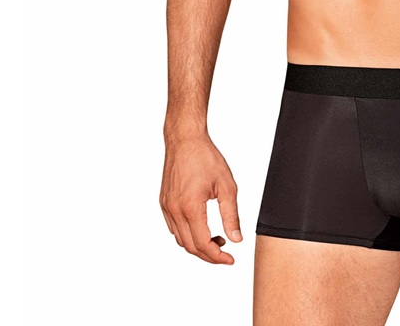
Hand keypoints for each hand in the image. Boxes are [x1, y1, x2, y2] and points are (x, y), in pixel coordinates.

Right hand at [160, 133, 241, 263]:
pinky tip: (201, 228)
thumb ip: (231, 215)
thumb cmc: (205, 157)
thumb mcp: (227, 186)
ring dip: (197, 246)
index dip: (217, 256)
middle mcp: (174, 210)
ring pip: (180, 239)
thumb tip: (236, 238)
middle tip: (225, 253)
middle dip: (209, 255)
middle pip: (190, 246)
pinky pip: (174, 228)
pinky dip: (187, 235)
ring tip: (217, 239)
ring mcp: (166, 207)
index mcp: (190, 207)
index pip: (202, 244)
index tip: (230, 259)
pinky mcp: (163, 203)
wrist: (185, 140)